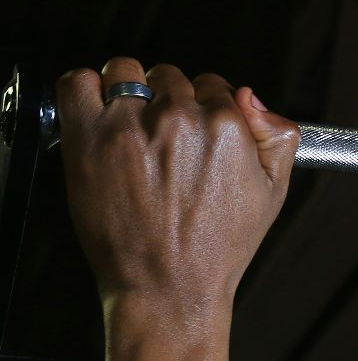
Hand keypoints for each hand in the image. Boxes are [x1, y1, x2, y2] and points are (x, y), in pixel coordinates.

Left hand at [55, 58, 297, 304]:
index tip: (195, 134)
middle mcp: (179, 118)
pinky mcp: (88, 137)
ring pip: (125, 72)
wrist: (169, 288)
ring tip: (129, 129)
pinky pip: (77, 84)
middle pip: (170, 77)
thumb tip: (250, 96)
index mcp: (226, 126)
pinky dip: (85, 90)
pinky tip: (96, 115)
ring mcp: (130, 124)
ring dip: (127, 91)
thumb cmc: (220, 247)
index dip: (205, 108)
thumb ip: (278, 136)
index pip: (212, 85)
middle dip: (168, 101)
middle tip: (163, 141)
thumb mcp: (273, 193)